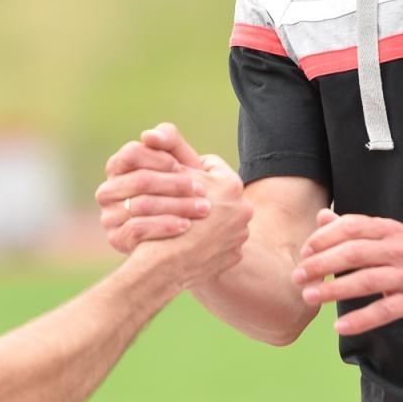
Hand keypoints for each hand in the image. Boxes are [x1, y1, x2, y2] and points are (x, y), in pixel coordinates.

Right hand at [95, 123, 216, 252]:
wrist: (186, 232)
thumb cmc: (182, 189)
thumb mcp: (180, 162)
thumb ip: (169, 141)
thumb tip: (148, 136)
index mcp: (118, 167)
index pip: (132, 153)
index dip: (160, 159)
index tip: (183, 167)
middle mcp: (108, 190)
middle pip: (139, 180)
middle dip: (174, 184)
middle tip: (203, 190)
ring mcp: (109, 215)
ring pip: (141, 205)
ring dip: (176, 205)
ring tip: (202, 208)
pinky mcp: (116, 238)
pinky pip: (137, 229)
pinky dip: (164, 225)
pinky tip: (186, 225)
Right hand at [139, 154, 251, 287]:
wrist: (163, 265)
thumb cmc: (161, 217)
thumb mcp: (169, 179)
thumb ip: (173, 155)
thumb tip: (159, 136)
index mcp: (230, 185)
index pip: (211, 165)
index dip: (190, 171)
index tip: (176, 176)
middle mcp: (243, 209)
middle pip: (219, 194)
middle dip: (201, 195)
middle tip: (182, 200)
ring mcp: (240, 235)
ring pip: (222, 219)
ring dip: (207, 220)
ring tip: (186, 222)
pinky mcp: (233, 256)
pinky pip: (221, 244)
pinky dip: (208, 242)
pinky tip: (190, 243)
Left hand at [292, 209, 402, 334]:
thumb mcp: (390, 233)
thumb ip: (355, 227)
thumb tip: (322, 216)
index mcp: (389, 230)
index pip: (351, 227)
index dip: (324, 238)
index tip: (304, 251)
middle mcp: (398, 249)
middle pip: (354, 253)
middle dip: (321, 264)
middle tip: (297, 276)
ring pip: (366, 281)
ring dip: (334, 289)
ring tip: (309, 297)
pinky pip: (385, 310)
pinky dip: (361, 319)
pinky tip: (340, 326)